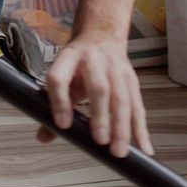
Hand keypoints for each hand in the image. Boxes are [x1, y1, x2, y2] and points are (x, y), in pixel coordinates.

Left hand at [37, 31, 153, 157]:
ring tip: (118, 150)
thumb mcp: (63, 74)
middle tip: (99, 140)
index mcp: (69, 58)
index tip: (63, 125)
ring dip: (122, 126)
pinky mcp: (131, 79)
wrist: (101, 36)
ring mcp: (115, 68)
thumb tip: (43, 136)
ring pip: (122, 98)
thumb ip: (54, 105)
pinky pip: (138, 105)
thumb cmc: (79, 62)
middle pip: (98, 87)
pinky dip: (141, 129)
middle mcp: (93, 60)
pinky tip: (143, 147)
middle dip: (100, 116)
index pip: (60, 77)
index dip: (59, 101)